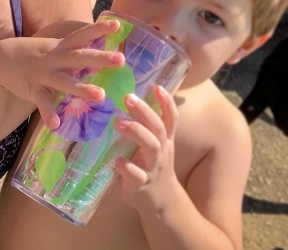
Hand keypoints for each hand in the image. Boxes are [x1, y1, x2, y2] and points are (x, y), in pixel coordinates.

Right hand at [0, 19, 124, 128]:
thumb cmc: (37, 54)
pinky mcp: (33, 89)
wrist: (1, 59)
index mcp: (62, 46)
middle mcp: (55, 58)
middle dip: (101, 58)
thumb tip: (103, 55)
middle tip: (121, 60)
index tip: (117, 25)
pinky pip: (42, 102)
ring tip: (100, 96)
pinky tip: (56, 125)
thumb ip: (76, 51)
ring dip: (82, 88)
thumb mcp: (56, 47)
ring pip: (65, 81)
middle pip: (80, 57)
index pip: (83, 35)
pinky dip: (48, 113)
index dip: (99, 29)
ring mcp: (44, 74)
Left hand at [114, 87, 179, 212]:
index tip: (157, 86)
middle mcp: (162, 150)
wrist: (162, 202)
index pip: (171, 118)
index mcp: (166, 139)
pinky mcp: (142, 184)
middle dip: (144, 112)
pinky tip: (117, 160)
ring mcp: (153, 167)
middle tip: (128, 98)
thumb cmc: (154, 165)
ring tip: (118, 122)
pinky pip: (136, 175)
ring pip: (151, 147)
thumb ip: (148, 126)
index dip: (167, 102)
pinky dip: (127, 167)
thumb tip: (130, 98)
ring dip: (136, 132)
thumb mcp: (158, 144)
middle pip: (158, 128)